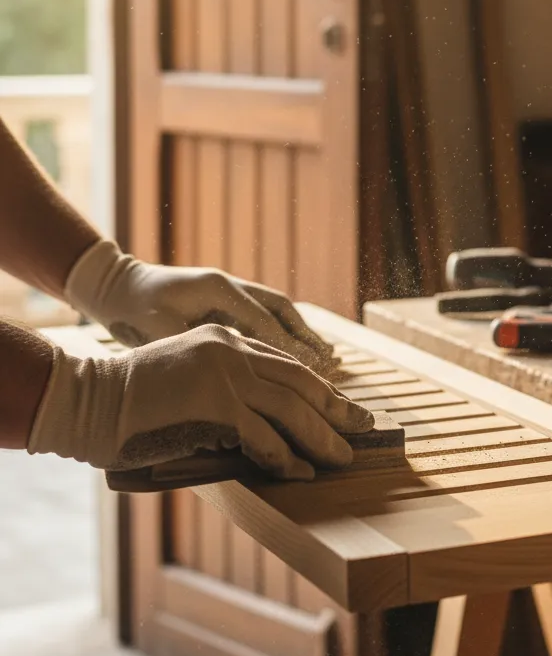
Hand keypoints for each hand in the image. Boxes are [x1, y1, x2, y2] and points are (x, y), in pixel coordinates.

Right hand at [27, 324, 373, 478]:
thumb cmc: (131, 401)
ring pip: (290, 408)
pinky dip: (284, 457)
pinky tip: (301, 471)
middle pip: (300, 382)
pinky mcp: (215, 405)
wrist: (87, 399)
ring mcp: (225, 375)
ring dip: (322, 436)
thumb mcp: (187, 379)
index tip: (344, 406)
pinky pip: (263, 436)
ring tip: (344, 456)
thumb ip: (226, 393)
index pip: (286, 365)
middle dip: (336, 408)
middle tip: (364, 426)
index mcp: (226, 339)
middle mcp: (232, 350)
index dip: (320, 388)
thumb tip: (263, 429)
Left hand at [64, 240, 335, 376]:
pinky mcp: (229, 301)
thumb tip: (222, 367)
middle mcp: (231, 285)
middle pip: (281, 310)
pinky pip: (267, 316)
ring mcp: (232, 290)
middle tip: (331, 363)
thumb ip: (190, 342)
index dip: (286, 346)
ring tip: (330, 358)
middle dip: (307, 338)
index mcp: (217, 288)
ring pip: (280, 311)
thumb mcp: (155, 328)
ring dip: (304, 334)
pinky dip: (287, 334)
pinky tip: (301, 352)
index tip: (308, 369)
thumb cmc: (131, 310)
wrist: (117, 287)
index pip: (262, 320)